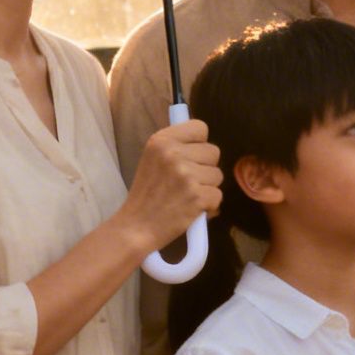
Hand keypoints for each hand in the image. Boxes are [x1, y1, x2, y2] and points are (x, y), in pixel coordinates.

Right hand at [118, 119, 222, 249]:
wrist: (136, 227)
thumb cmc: (145, 195)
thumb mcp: (153, 160)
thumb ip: (176, 147)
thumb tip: (203, 141)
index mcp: (161, 140)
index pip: (200, 128)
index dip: (199, 144)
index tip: (190, 157)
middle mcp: (173, 154)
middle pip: (213, 152)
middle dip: (205, 168)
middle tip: (186, 182)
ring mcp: (186, 175)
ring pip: (218, 175)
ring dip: (207, 188)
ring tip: (187, 197)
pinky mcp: (197, 196)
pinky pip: (218, 195)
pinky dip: (209, 206)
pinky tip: (191, 210)